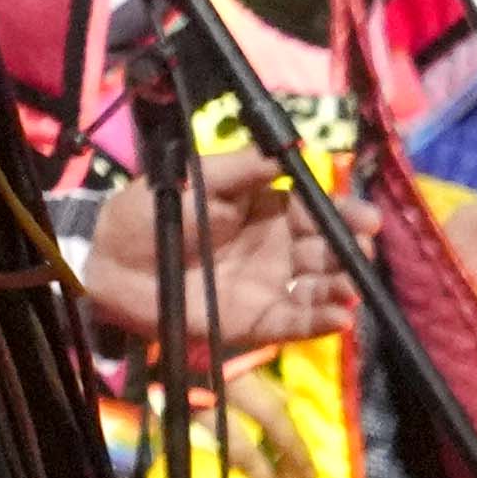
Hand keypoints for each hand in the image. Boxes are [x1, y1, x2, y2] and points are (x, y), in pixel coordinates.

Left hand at [66, 141, 348, 356]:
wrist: (110, 261)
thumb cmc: (149, 213)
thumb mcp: (195, 181)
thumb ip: (240, 169)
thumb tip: (286, 155)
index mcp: (266, 211)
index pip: (317, 212)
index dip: (343, 215)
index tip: (366, 219)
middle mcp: (277, 250)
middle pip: (328, 251)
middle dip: (351, 252)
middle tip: (362, 253)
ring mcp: (270, 287)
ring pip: (321, 288)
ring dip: (342, 288)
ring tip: (350, 288)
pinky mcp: (258, 321)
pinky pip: (297, 322)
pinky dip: (321, 321)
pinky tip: (339, 318)